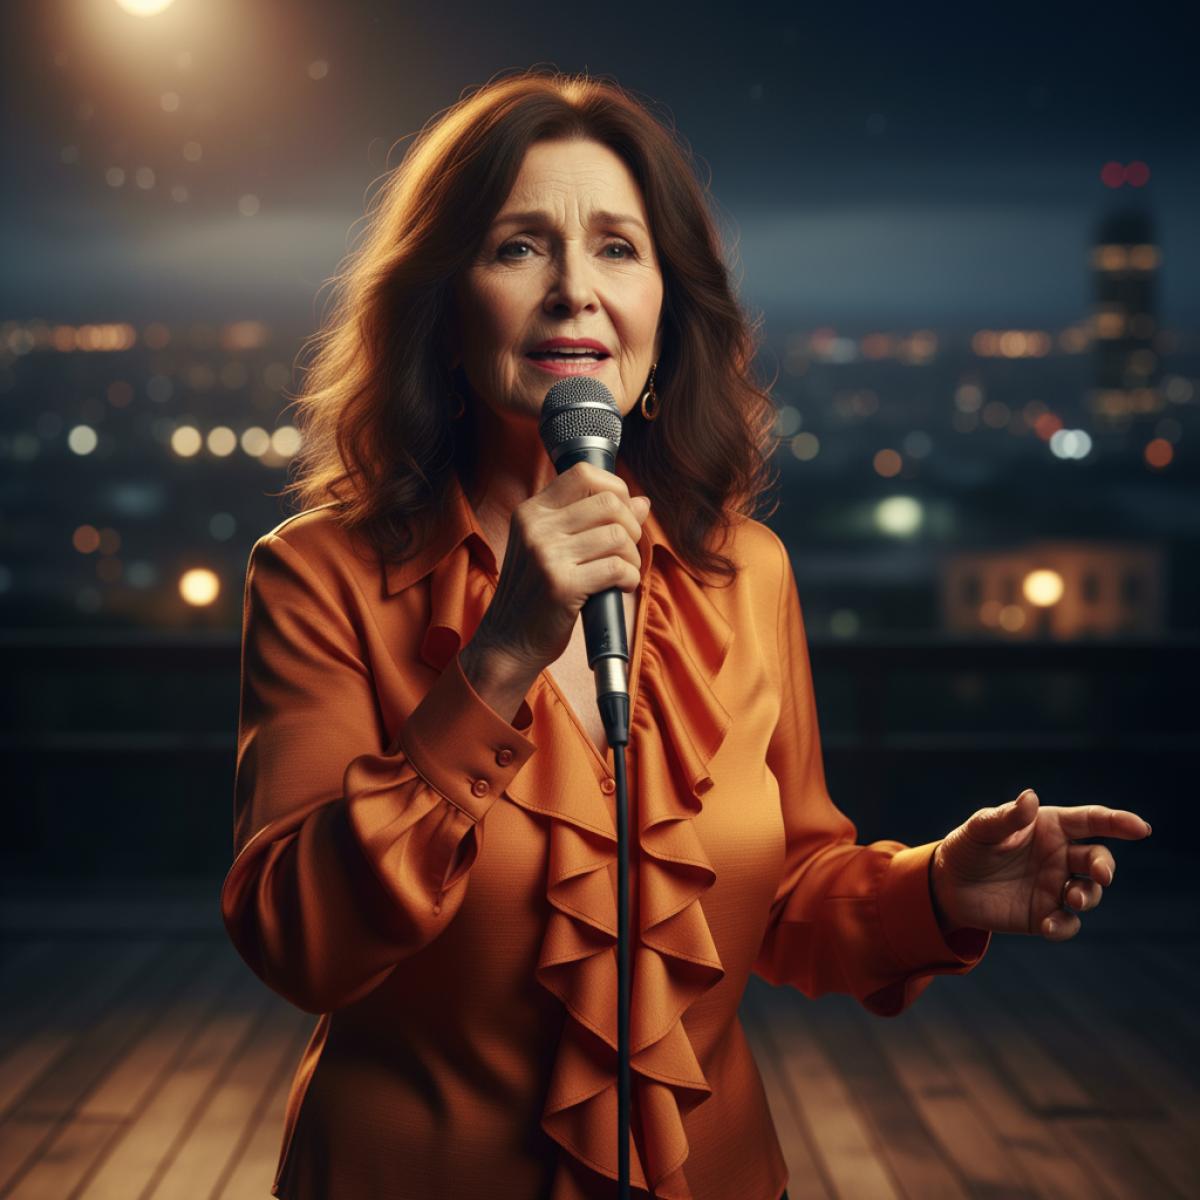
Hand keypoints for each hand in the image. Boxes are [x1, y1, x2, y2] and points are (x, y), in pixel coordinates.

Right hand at [470, 461, 649, 677]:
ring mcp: (547, 555)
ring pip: (618, 536)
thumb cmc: (535, 595)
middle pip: (609, 503)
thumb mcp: (552, 548)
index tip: (622, 514)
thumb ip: (593, 522)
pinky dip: (629, 578)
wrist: (508, 641)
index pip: (584, 473)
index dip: (616, 488)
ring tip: (622, 572)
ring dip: (632, 557)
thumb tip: (642, 502)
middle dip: (631, 527)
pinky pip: (617, 568)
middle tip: (625, 550)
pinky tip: (619, 587)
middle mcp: (536, 527)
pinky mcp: (562, 585)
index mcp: (531, 512)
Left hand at [931, 788, 1151, 940]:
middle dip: (1105, 867)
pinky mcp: (1045, 914)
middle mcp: (1060, 856)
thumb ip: (1006, 818)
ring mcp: (1055, 886)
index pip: (1091, 821)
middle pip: (1098, 859)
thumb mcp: (981, 829)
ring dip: (1087, 896)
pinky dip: (1064, 925)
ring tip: (1071, 899)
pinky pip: (1067, 923)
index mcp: (1051, 826)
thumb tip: (1030, 798)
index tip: (1140, 828)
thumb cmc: (968, 846)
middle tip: (1101, 875)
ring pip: (1089, 892)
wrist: (948, 884)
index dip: (1118, 822)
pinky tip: (1049, 925)